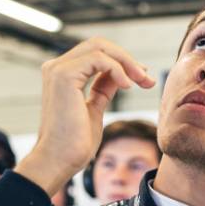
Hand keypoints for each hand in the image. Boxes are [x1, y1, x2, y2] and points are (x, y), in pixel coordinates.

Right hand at [16, 38, 155, 196]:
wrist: (59, 161)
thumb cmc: (74, 144)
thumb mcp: (94, 109)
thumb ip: (103, 89)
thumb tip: (120, 75)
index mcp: (63, 75)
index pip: (96, 54)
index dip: (122, 62)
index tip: (143, 78)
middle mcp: (57, 68)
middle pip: (99, 45)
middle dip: (127, 59)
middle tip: (147, 78)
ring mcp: (58, 69)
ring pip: (100, 47)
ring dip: (127, 63)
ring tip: (142, 81)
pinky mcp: (63, 75)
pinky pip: (98, 59)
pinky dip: (118, 69)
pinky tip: (127, 86)